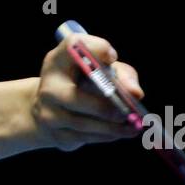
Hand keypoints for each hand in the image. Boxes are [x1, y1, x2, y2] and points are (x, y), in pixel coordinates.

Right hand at [31, 33, 144, 151]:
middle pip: (74, 98)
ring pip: (82, 123)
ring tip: (134, 127)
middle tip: (127, 112)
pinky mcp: (55, 134)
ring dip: (111, 127)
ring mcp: (48, 112)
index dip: (93, 49)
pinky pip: (83, 138)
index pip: (72, 46)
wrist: (53, 108)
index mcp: (59, 60)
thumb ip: (122, 75)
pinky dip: (105, 136)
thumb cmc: (85, 82)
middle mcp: (49, 84)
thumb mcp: (103, 71)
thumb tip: (136, 93)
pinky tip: (119, 132)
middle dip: (103, 108)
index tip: (112, 57)